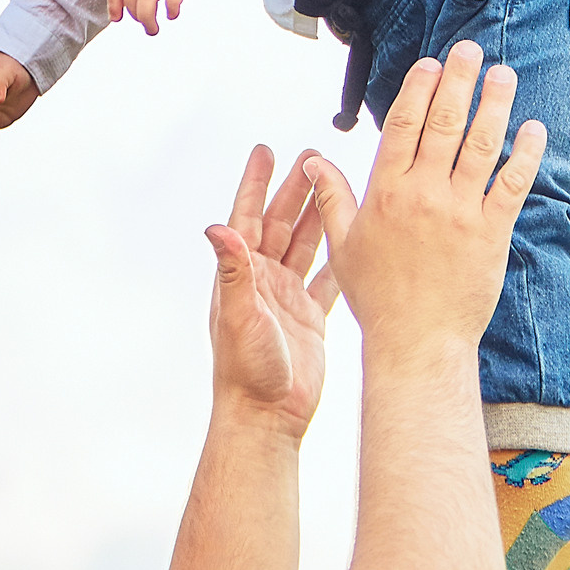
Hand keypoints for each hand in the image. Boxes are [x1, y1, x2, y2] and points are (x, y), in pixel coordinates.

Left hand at [206, 145, 339, 438]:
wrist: (267, 418)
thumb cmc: (246, 372)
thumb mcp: (240, 316)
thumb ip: (233, 271)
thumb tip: (217, 228)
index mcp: (242, 276)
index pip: (248, 217)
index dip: (256, 183)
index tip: (266, 151)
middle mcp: (263, 282)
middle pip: (280, 223)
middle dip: (295, 189)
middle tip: (313, 156)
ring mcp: (286, 299)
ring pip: (304, 245)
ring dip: (317, 215)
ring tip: (334, 184)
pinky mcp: (309, 318)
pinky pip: (326, 279)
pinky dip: (338, 257)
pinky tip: (353, 239)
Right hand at [301, 41, 545, 352]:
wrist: (417, 342)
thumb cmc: (379, 298)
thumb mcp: (344, 246)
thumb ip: (332, 198)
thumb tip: (313, 163)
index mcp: (386, 194)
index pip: (402, 126)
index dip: (417, 89)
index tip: (430, 64)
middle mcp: (423, 195)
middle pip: (443, 124)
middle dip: (457, 81)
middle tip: (469, 51)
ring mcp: (460, 212)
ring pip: (480, 146)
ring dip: (494, 105)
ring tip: (503, 75)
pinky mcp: (491, 233)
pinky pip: (512, 185)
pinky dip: (524, 155)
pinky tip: (533, 130)